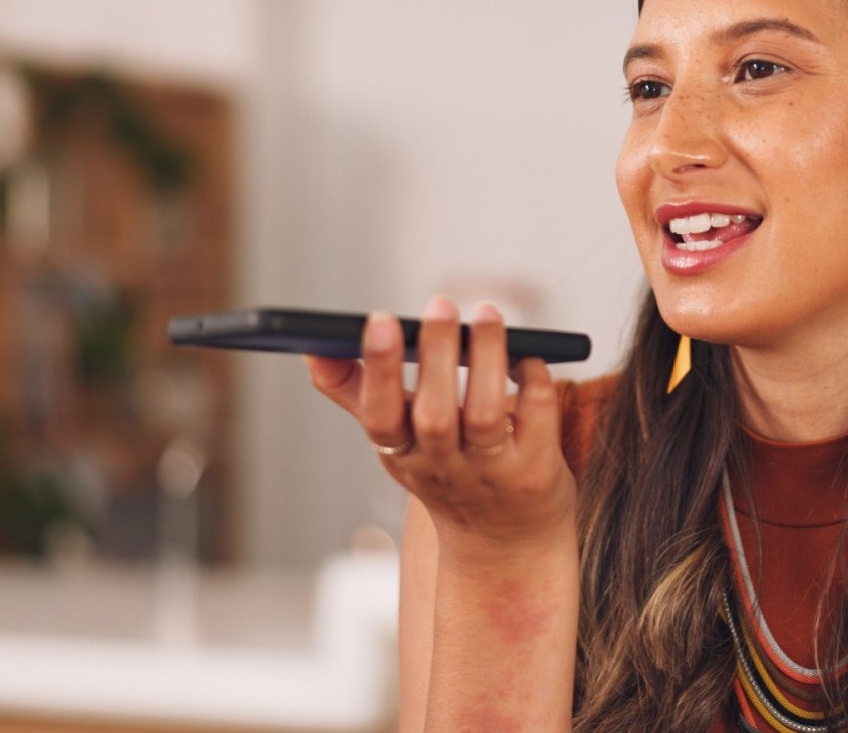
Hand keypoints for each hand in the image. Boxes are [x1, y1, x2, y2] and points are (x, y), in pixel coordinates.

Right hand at [304, 297, 575, 554]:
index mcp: (401, 453)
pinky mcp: (534, 470)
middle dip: (436, 356)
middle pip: (434, 414)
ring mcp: (490, 471)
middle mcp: (442, 465)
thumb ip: (357, 393)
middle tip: (440, 304)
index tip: (380, 320)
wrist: (505, 543)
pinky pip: (535, 418)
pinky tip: (528, 355)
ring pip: (485, 414)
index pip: (380, 417)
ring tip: (487, 313)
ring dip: (487, 359)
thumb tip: (312, 349)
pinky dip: (531, 380)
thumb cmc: (447, 473)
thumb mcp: (396, 442)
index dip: (379, 371)